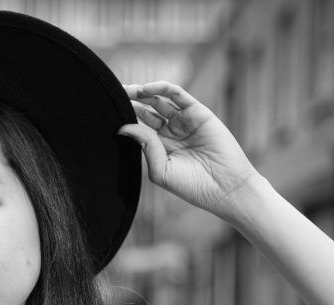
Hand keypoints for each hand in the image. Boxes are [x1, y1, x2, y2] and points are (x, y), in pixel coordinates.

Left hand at [119, 81, 259, 218]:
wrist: (225, 188)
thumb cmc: (193, 186)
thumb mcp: (160, 170)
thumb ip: (145, 146)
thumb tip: (124, 127)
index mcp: (160, 147)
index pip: (138, 126)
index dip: (125, 116)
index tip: (108, 110)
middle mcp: (171, 132)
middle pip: (146, 110)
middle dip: (131, 101)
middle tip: (115, 94)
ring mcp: (184, 121)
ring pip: (160, 100)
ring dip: (143, 93)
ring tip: (129, 90)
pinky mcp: (198, 112)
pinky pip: (178, 95)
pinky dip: (163, 88)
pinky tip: (147, 89)